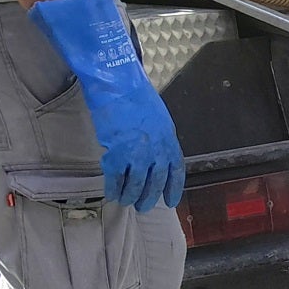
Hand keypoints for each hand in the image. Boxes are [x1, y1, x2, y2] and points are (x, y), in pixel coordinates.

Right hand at [27, 0, 185, 211]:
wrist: (115, 82)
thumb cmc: (133, 94)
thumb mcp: (157, 117)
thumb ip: (158, 137)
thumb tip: (154, 153)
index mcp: (169, 139)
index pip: (176, 170)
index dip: (173, 188)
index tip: (170, 201)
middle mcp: (157, 149)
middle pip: (156, 181)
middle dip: (149, 196)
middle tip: (143, 206)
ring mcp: (137, 153)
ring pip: (136, 184)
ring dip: (131, 196)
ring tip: (127, 201)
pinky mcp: (117, 153)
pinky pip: (117, 179)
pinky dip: (115, 188)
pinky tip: (112, 193)